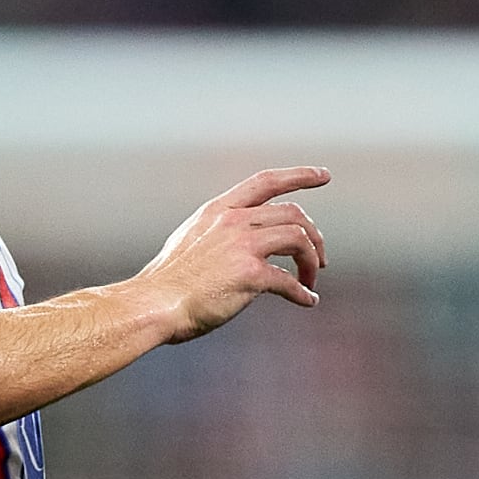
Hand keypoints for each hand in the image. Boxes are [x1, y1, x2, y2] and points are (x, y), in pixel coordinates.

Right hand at [138, 166, 328, 341]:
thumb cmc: (169, 283)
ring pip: (298, 239)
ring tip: (311, 281)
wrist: (155, 304)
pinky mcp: (250, 274)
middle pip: (294, 214)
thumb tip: (244, 248)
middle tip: (319, 259)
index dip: (299, 175)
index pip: (266, 181)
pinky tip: (307, 301)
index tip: (323, 174)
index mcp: (219, 210)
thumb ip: (219, 235)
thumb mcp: (192, 241)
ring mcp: (242, 245)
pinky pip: (289, 281)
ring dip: (312, 262)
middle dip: (314, 236)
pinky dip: (303, 292)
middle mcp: (232, 221)